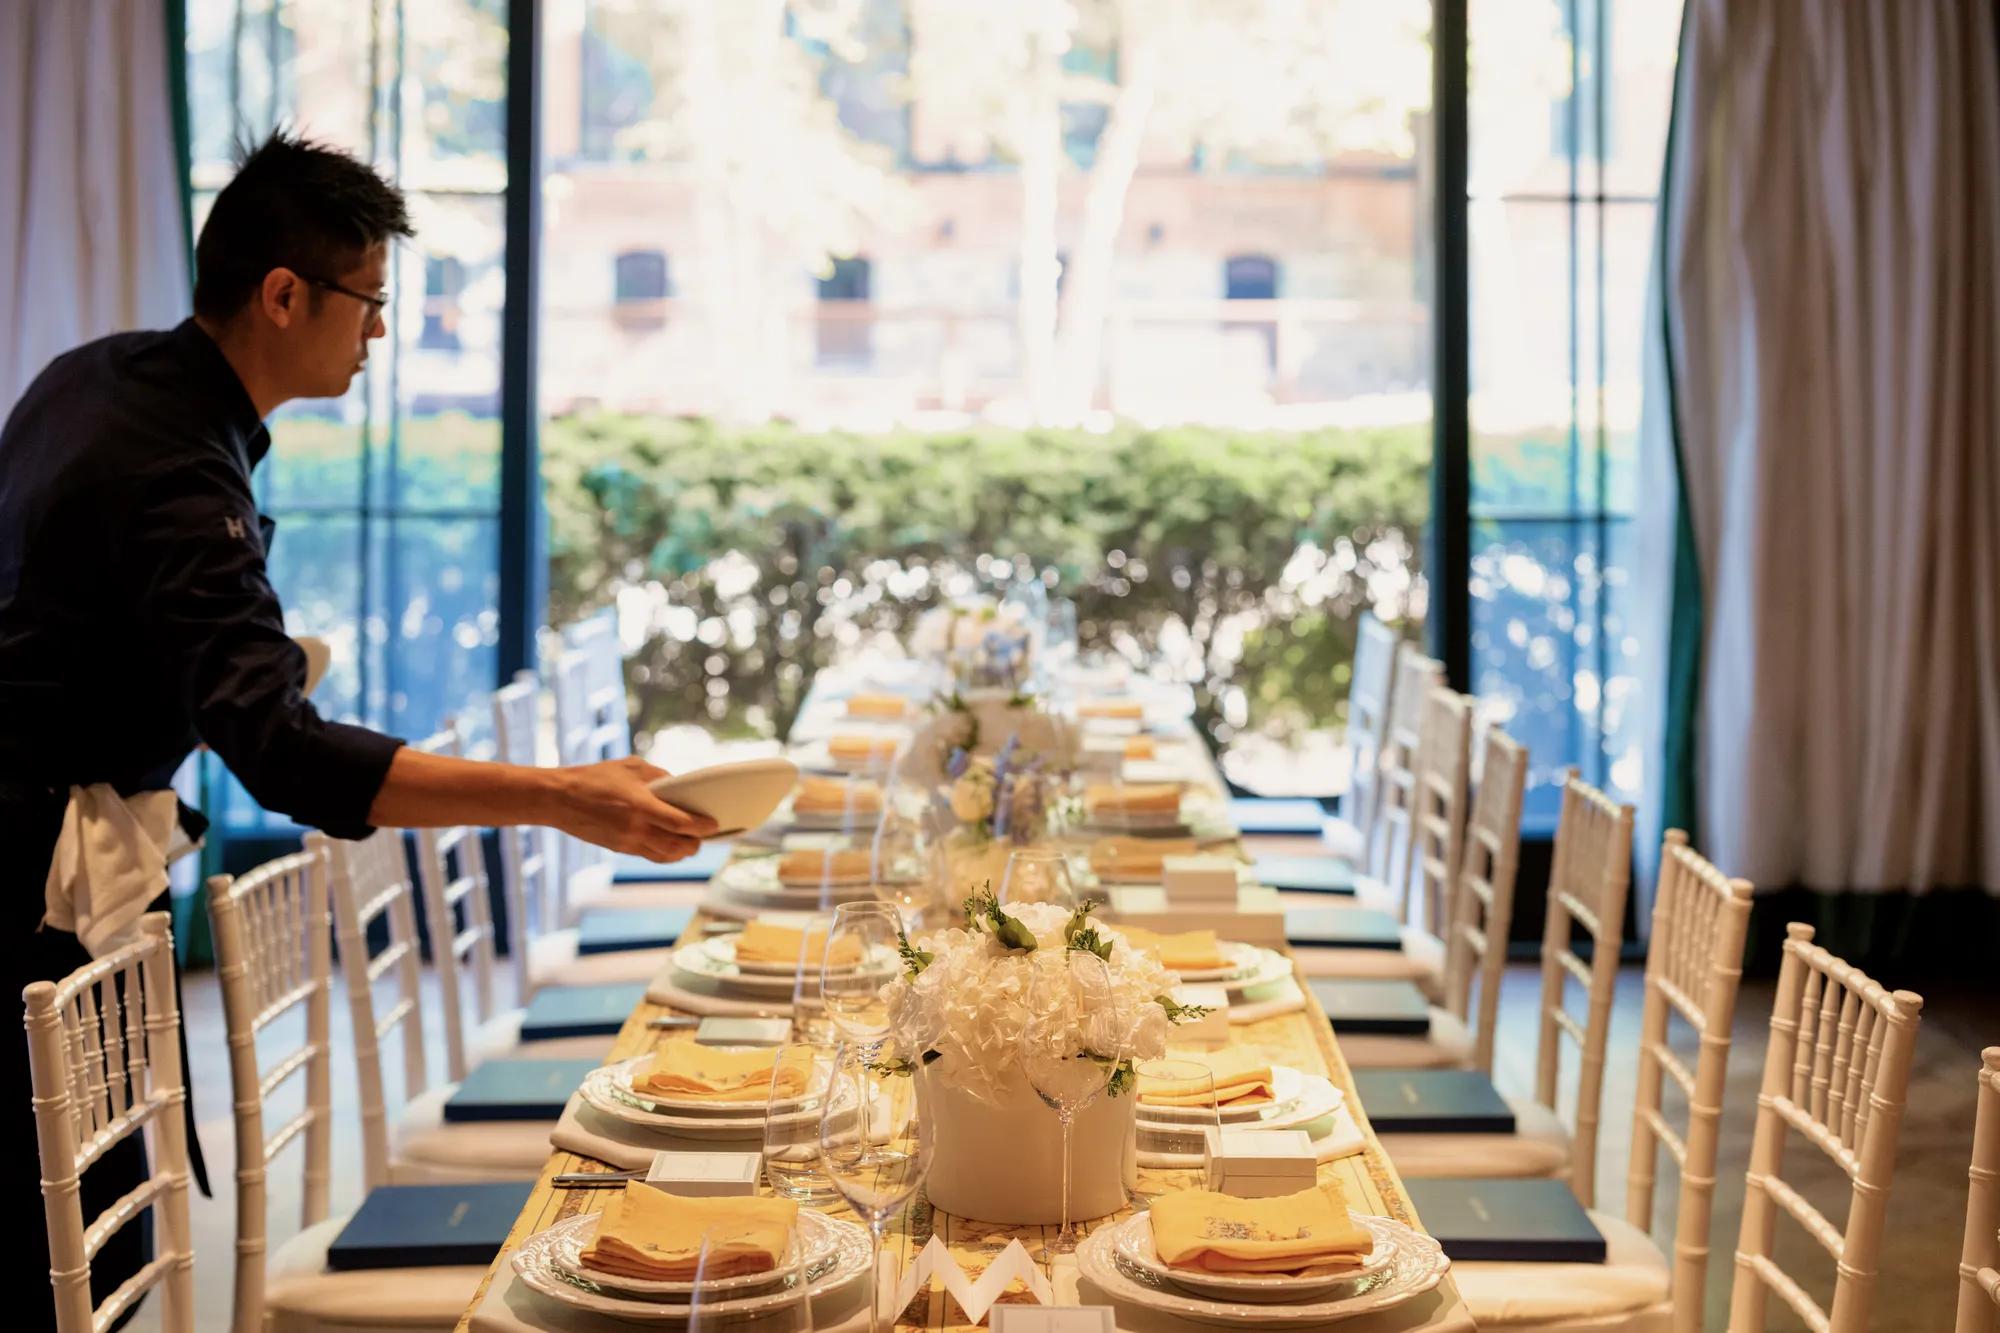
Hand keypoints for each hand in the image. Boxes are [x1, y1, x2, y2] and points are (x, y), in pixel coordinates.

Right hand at [550, 756, 719, 861]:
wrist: (558, 799)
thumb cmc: (594, 777)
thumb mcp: (630, 767)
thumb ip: (658, 776)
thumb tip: (678, 787)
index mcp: (641, 806)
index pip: (682, 824)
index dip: (703, 827)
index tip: (715, 824)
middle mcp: (636, 828)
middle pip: (678, 846)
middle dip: (696, 843)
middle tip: (707, 834)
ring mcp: (627, 842)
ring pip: (666, 856)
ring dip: (683, 852)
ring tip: (692, 842)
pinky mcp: (619, 848)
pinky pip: (651, 856)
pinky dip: (666, 854)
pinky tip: (672, 846)